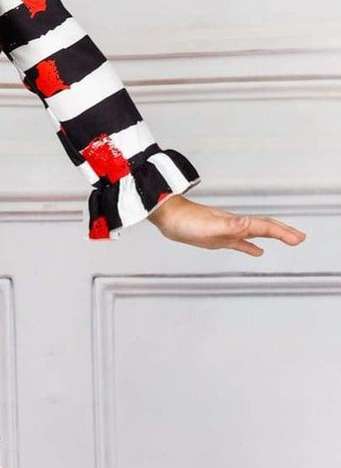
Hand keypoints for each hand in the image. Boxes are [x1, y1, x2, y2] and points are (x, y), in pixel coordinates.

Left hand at [146, 194, 305, 255]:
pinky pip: (240, 243)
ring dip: (273, 237)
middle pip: (264, 227)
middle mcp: (234, 225)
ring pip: (256, 234)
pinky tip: (257, 251)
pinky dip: (251, 247)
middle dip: (284, 232)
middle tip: (301, 238)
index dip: (282, 233)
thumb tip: (247, 222)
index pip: (264, 226)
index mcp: (235, 223)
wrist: (167, 216)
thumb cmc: (185, 221)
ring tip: (289, 240)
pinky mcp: (217, 237)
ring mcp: (227, 231)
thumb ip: (228, 224)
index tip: (299, 239)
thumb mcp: (207, 225)